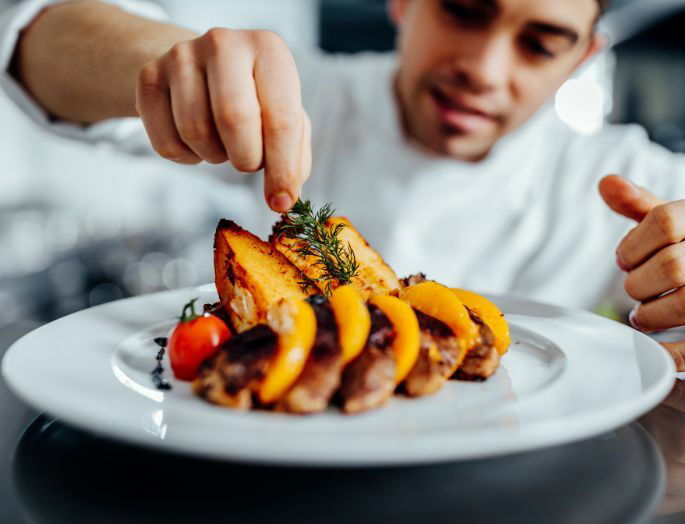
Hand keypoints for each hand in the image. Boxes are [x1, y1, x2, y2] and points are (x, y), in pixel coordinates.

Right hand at [135, 28, 310, 211]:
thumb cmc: (254, 98)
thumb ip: (294, 156)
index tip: (281, 201)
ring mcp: (181, 56)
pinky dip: (186, 157)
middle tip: (249, 161)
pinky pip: (166, 142)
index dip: (282, 169)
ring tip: (223, 143)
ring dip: (215, 156)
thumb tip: (283, 198)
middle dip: (246, 158)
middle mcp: (224, 43)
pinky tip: (197, 142)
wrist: (202, 69)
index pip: (281, 118)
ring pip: (196, 132)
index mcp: (269, 49)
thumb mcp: (284, 116)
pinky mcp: (148, 77)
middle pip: (234, 120)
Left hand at [599, 174, 684, 369]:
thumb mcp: (679, 219)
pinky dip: (672, 351)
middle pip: (670, 265)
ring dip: (651, 314)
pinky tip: (658, 349)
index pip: (663, 221)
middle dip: (639, 282)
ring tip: (644, 315)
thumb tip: (606, 183)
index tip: (623, 259)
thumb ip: (641, 205)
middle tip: (634, 288)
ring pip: (684, 303)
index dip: (632, 244)